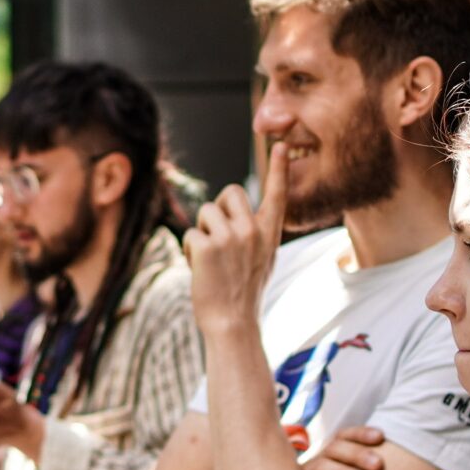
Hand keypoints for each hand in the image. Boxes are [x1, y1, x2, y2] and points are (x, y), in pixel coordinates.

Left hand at [186, 144, 287, 333]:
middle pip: (231, 191)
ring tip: (210, 261)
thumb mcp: (262, 260)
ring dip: (202, 233)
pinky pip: (191, 233)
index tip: (280, 144)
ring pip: (206, 212)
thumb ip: (254, 235)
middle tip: (219, 239)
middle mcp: (254, 231)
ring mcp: (231, 237)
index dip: (278, 169)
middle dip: (219, 209)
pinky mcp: (208, 246)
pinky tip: (201, 271)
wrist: (233, 324)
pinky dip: (190, 251)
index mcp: (269, 234)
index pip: (277, 194)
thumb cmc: (243, 294)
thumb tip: (232, 215)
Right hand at [298, 425, 386, 469]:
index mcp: (334, 452)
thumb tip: (411, 462)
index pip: (345, 435)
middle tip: (378, 466)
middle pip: (336, 449)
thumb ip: (373, 469)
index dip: (362, 434)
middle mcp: (320, 460)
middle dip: (358, 455)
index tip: (381, 437)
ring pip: (323, 466)